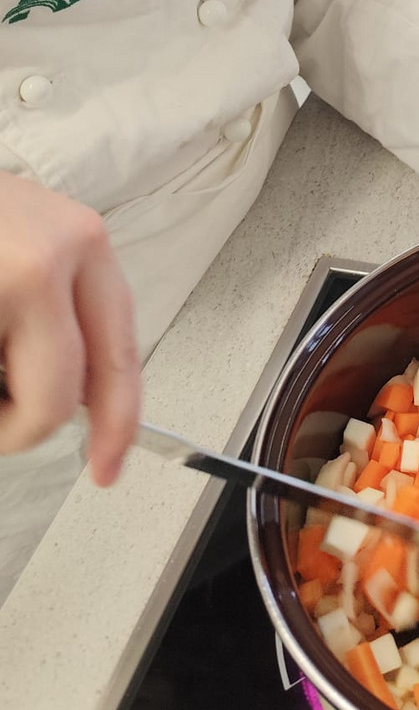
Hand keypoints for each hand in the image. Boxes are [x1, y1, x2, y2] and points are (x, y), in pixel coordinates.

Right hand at [0, 173, 138, 484]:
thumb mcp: (32, 243)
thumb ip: (61, 311)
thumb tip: (78, 398)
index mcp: (81, 244)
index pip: (117, 352)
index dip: (117, 421)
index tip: (108, 466)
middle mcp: (48, 262)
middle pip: (54, 401)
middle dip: (15, 428)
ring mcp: (3, 284)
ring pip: (5, 406)